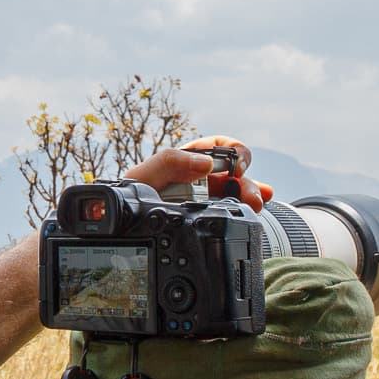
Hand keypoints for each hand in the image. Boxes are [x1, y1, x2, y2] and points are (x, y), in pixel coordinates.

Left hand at [122, 135, 275, 210]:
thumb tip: (206, 163)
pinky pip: (233, 212)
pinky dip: (247, 211)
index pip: (218, 147)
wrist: (121, 230)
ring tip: (256, 205)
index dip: (233, 151)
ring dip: (251, 196)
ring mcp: (208, 200)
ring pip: (237, 194)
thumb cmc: (128, 199)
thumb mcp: (142, 178)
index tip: (238, 165)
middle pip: (234, 173)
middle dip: (246, 181)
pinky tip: (256, 212)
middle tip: (252, 195)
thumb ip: (168, 163)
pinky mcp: (210, 219)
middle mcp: (201, 179)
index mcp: (187, 161)